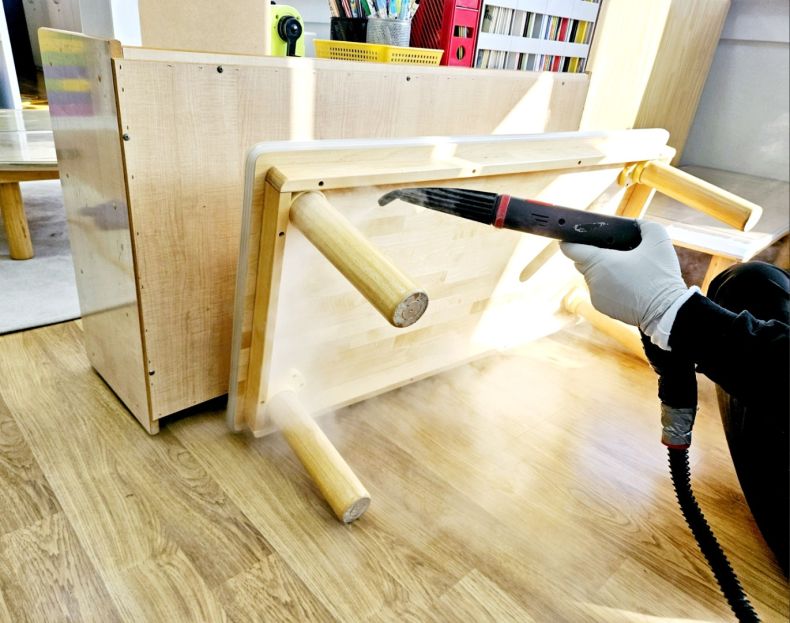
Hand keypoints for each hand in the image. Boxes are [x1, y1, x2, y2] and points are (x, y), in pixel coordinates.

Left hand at [560, 220, 689, 336]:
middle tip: (610, 250)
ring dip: (601, 272)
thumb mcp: (658, 241)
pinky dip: (607, 286)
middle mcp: (592, 280)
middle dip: (591, 255)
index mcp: (599, 262)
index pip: (571, 249)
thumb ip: (645, 226)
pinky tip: (624, 283)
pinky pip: (599, 291)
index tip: (570, 237)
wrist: (666, 311)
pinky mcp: (601, 308)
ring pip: (592, 278)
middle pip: (582, 262)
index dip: (569, 241)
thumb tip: (636, 223)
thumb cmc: (660, 275)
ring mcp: (595, 296)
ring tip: (622, 268)